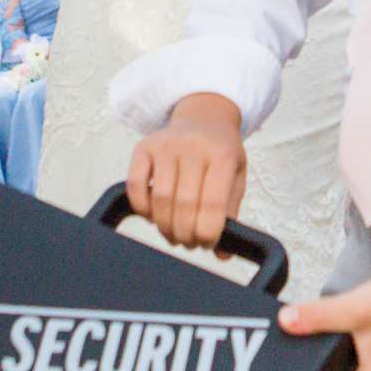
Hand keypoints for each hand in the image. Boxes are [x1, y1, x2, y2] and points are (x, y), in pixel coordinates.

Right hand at [127, 94, 247, 248]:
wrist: (204, 116)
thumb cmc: (221, 151)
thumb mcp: (236, 176)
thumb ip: (229, 214)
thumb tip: (222, 255)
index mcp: (222, 154)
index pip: (212, 203)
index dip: (207, 232)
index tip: (207, 242)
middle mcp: (193, 147)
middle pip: (184, 205)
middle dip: (186, 234)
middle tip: (189, 242)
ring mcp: (166, 145)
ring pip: (160, 199)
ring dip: (165, 227)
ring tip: (174, 234)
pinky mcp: (143, 147)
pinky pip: (135, 186)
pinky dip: (142, 208)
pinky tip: (154, 215)